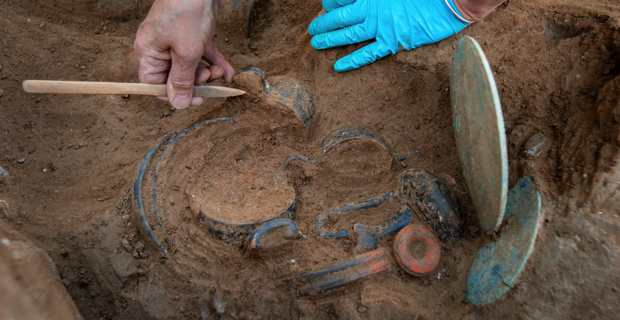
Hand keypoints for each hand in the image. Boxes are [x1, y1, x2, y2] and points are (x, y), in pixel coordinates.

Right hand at [134, 0, 234, 108]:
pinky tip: (229, 72)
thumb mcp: (186, 52)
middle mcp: (160, 47)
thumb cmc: (187, 12)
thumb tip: (177, 104)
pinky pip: (202, 54)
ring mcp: (177, 39)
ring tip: (221, 73)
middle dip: (196, 81)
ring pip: (191, 66)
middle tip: (210, 79)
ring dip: (208, 73)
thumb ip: (182, 80)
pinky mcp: (193, 33)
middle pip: (176, 76)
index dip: (175, 95)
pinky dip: (215, 62)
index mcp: (149, 52)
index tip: (196, 98)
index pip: (155, 84)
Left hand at [308, 0, 470, 71]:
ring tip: (316, 44)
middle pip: (340, 17)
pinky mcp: (392, 42)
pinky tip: (337, 66)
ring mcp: (381, 27)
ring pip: (348, 35)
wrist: (449, 1)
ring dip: (329, 39)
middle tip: (312, 29)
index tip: (326, 7)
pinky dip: (351, 61)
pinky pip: (367, 54)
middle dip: (323, 23)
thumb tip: (364, 2)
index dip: (330, 3)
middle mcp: (372, 9)